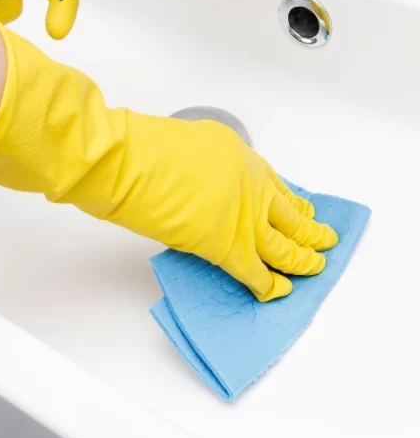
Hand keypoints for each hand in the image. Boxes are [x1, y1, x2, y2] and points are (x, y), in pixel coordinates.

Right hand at [0, 18, 337, 300]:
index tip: (299, 207)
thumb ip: (195, 167)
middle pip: (289, 211)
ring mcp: (241, 212)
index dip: (289, 199)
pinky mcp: (227, 243)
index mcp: (234, 152)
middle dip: (308, 229)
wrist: (116, 160)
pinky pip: (258, 272)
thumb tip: (192, 188)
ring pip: (286, 244)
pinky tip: (276, 293)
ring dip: (301, 259)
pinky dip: (269, 285)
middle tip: (321, 239)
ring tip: (312, 268)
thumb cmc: (128, 147)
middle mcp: (247, 180)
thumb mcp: (174, 144)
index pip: (273, 181)